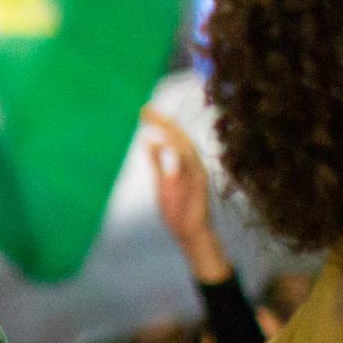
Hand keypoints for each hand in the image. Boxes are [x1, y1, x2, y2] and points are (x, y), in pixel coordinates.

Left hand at [141, 105, 230, 284]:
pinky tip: (160, 140)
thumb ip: (157, 162)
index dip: (160, 122)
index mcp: (185, 162)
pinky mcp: (199, 184)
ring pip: (186, 145)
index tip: (144, 109)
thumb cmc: (178, 209)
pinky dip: (175, 150)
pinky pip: (188, 163)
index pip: (173, 136)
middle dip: (163, 121)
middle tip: (145, 108)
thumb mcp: (162, 181)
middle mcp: (194, 164)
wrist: (190, 234)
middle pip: (179, 136)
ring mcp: (198, 173)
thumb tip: (147, 141)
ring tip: (153, 119)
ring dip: (169, 130)